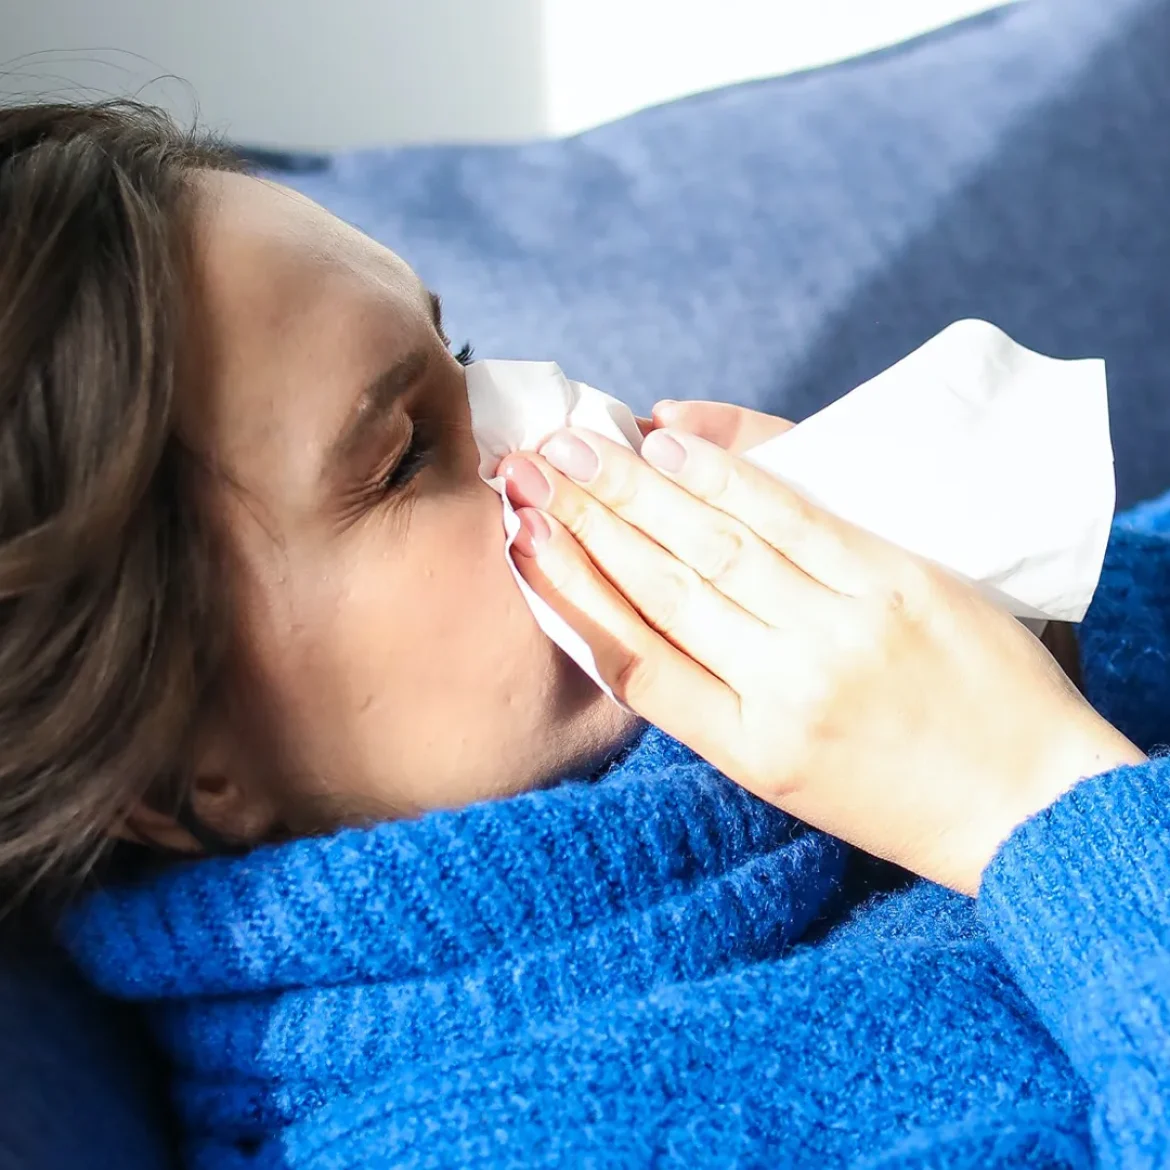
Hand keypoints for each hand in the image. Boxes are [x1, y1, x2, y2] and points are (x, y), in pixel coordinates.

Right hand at [499, 403, 1143, 894]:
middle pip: (661, 588)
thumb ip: (714, 704)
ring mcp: (840, 633)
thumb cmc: (900, 795)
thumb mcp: (786, 776)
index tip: (520, 536)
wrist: (1029, 803)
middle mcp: (782, 690)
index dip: (567, 588)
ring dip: (636, 491)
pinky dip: (728, 478)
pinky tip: (673, 444)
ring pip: (713, 547)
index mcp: (746, 749)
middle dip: (585, 519)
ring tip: (578, 447)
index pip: (631, 657)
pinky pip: (793, 519)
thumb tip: (641, 619)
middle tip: (528, 465)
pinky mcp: (895, 584)